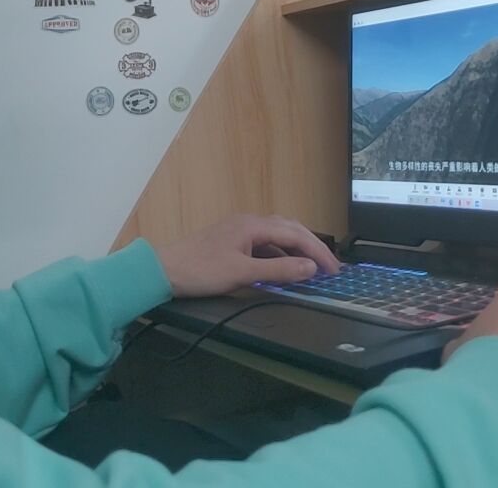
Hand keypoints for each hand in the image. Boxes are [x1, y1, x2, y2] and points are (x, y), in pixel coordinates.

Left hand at [154, 214, 340, 298]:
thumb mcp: (242, 274)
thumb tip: (310, 268)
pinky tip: (283, 269)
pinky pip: (265, 244)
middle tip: (330, 268)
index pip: (296, 235)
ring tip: (312, 268)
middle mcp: (249, 222)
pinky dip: (279, 255)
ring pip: (277, 236)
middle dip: (312, 247)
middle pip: (290, 230)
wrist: (164, 270)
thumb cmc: (201, 270)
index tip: (334, 270)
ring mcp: (240, 231)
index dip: (318, 252)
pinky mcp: (232, 241)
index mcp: (253, 225)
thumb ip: (278, 272)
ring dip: (296, 250)